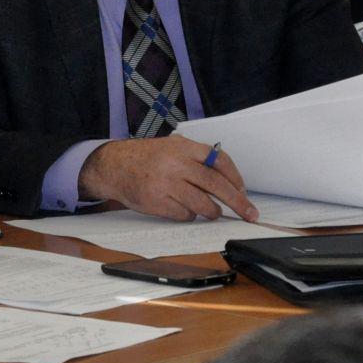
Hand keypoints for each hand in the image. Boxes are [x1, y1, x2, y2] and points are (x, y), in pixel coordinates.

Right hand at [78, 137, 255, 221]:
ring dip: (212, 211)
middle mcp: (174, 163)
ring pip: (203, 205)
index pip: (219, 160)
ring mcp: (165, 184)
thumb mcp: (171, 147)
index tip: (243, 191)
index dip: (235, 177)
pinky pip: (185, 215)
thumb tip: (231, 182)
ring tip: (210, 210)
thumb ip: (197, 158)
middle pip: (216, 185)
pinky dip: (188, 214)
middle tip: (250, 213)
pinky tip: (180, 206)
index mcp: (182, 147)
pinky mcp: (156, 202)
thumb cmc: (147, 158)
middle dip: (237, 202)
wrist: (113, 165)